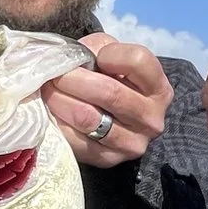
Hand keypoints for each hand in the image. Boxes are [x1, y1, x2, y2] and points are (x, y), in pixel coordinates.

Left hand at [48, 35, 172, 166]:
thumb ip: (97, 49)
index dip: (110, 53)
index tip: (95, 57)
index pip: (139, 61)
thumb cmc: (107, 78)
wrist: (107, 115)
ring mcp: (132, 144)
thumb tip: (70, 59)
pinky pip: (76, 140)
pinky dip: (58, 122)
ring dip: (59, 100)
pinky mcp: (109, 160)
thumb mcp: (109, 54)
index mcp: (159, 89)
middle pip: (110, 93)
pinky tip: (51, 111)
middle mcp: (152, 119)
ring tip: (48, 90)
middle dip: (73, 78)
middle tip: (53, 73)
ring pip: (88, 118)